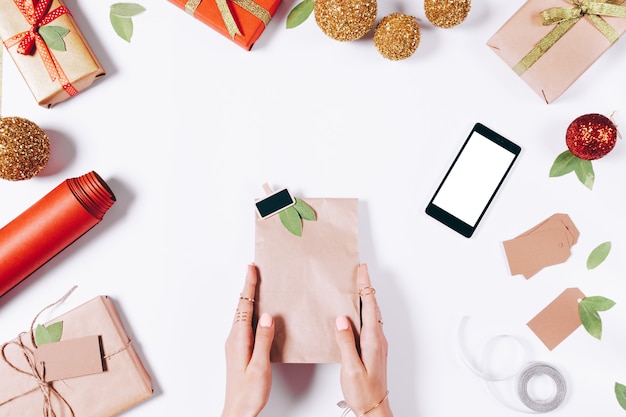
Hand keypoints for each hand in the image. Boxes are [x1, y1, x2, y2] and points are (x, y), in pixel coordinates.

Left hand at [221, 264, 274, 416]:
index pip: (245, 306)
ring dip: (248, 298)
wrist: (238, 410)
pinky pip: (245, 324)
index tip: (252, 269)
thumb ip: (264, 340)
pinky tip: (257, 313)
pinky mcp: (239, 350)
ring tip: (255, 285)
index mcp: (239, 339)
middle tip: (253, 270)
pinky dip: (250, 312)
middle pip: (241, 306)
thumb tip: (269, 317)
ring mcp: (235, 344)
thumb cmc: (248, 392)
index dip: (249, 286)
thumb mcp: (260, 366)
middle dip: (248, 287)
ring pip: (242, 314)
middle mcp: (234, 339)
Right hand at [335, 264, 392, 416]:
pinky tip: (357, 313)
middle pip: (373, 306)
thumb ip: (346, 343)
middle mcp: (378, 339)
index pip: (369, 306)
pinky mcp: (374, 349)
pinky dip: (365, 311)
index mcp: (373, 340)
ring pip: (372, 314)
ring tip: (358, 286)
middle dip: (366, 287)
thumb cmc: (363, 392)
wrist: (374, 407)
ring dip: (366, 298)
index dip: (365, 286)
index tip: (362, 270)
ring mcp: (378, 344)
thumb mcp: (351, 367)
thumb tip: (341, 320)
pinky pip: (370, 324)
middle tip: (359, 272)